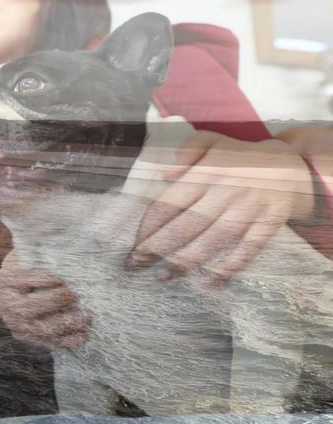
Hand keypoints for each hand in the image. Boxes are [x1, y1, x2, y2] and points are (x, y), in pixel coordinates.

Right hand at [0, 256, 90, 349]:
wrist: (1, 295)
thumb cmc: (21, 271)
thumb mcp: (24, 257)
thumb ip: (37, 249)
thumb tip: (56, 234)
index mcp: (9, 281)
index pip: (28, 279)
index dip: (48, 278)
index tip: (65, 276)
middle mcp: (8, 305)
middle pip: (31, 306)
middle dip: (57, 301)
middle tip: (76, 295)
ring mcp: (16, 324)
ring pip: (41, 328)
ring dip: (66, 324)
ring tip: (87, 318)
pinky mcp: (26, 337)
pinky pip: (47, 343)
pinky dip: (66, 342)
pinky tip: (82, 336)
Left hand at [128, 130, 314, 286]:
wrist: (291, 165)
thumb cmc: (239, 157)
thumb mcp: (210, 140)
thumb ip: (185, 152)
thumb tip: (164, 175)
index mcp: (206, 172)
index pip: (169, 203)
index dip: (148, 226)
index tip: (133, 244)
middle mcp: (226, 191)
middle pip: (186, 224)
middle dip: (158, 248)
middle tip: (136, 265)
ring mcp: (249, 208)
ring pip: (213, 239)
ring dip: (186, 261)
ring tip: (164, 277)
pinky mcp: (269, 223)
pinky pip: (247, 249)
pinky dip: (228, 268)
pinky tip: (208, 283)